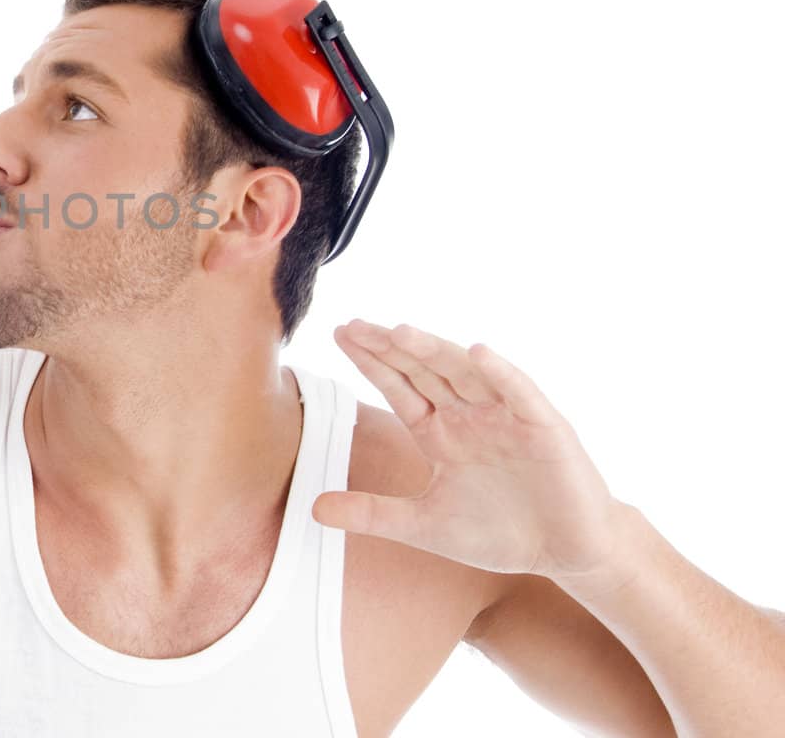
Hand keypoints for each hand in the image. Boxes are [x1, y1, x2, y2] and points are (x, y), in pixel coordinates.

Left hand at [313, 320, 627, 585]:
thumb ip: (372, 513)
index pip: (399, 386)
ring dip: (434, 351)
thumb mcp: (424, 525)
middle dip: (390, 348)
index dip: (372, 361)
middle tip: (354, 325)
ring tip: (400, 331)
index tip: (340, 333)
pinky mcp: (543, 427)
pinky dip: (500, 373)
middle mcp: (468, 415)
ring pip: (464, 374)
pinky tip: (477, 353)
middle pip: (424, 371)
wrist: (566, 552)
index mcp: (439, 432)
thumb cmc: (499, 532)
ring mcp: (505, 416)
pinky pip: (519, 393)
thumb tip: (312, 509)